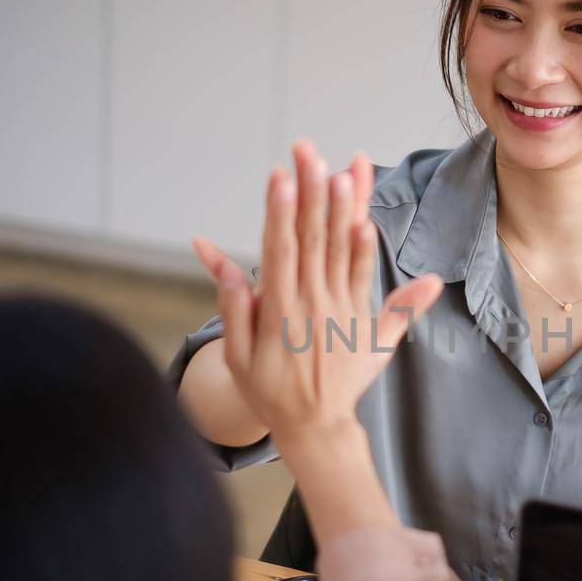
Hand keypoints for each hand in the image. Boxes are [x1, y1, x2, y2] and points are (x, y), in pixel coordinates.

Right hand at [191, 140, 442, 441]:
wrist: (316, 427)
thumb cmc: (268, 389)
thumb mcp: (237, 354)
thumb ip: (232, 305)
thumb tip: (215, 258)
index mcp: (278, 311)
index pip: (279, 250)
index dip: (279, 212)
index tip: (280, 176)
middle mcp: (311, 305)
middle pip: (312, 240)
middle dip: (310, 193)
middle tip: (308, 153)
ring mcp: (340, 311)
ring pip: (341, 251)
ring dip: (342, 209)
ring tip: (343, 171)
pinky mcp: (362, 319)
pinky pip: (366, 280)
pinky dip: (366, 251)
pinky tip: (366, 221)